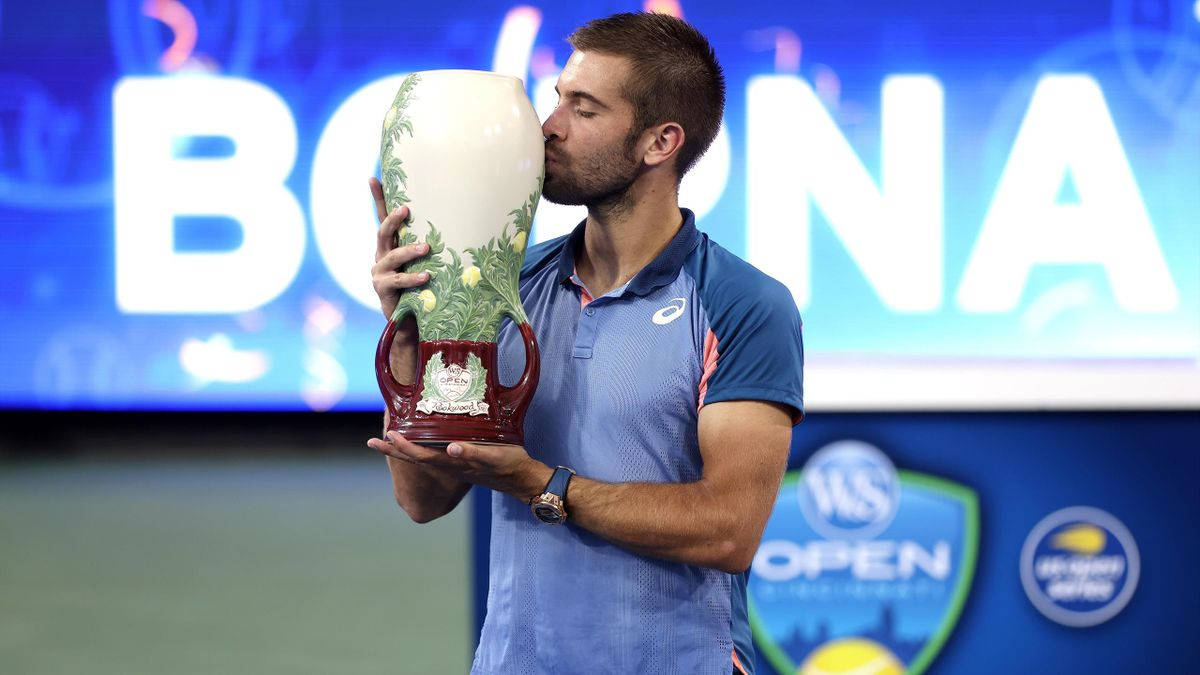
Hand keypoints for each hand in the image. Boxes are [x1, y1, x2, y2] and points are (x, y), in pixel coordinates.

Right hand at [369, 177, 430, 319]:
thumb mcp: (423, 262)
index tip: (373, 177)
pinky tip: (427, 276)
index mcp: (390, 245)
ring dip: (409, 251)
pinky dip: (413, 278)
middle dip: (393, 220)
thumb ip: (429, 246)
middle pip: (382, 232)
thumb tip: (461, 226)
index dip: (378, 199)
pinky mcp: (382, 289)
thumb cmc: (421, 286)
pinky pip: (399, 281)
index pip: (382, 218)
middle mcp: (381, 255)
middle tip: (406, 210)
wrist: (409, 319)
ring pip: (392, 256)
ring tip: (426, 248)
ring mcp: (380, 272)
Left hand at [369, 432, 551, 501]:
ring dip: (405, 449)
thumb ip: (472, 453)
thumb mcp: (493, 457)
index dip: (402, 447)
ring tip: (389, 439)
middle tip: (373, 441)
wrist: (522, 479)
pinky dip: (425, 448)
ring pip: (425, 456)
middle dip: (394, 450)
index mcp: (453, 462)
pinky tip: (420, 442)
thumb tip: (451, 447)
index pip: (421, 455)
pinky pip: (438, 454)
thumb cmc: (509, 465)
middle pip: (416, 457)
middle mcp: (450, 463)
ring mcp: (455, 463)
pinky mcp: (463, 461)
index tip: (386, 435)